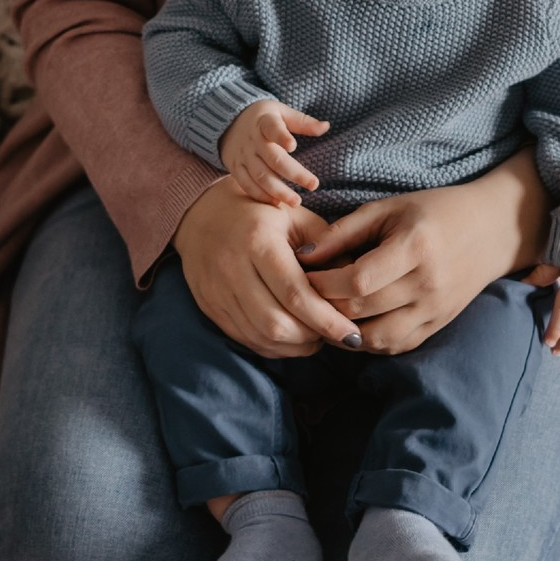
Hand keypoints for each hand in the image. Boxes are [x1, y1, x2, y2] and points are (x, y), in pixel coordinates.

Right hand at [172, 175, 363, 357]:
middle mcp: (233, 268)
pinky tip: (293, 337)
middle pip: (277, 323)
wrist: (201, 214)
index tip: (353, 335)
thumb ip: (329, 249)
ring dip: (295, 346)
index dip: (327, 320)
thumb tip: (358, 285)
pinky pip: (246, 340)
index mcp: (258, 240)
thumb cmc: (260, 214)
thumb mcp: (297, 217)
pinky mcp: (210, 307)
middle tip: (336, 335)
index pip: (296, 294)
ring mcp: (217, 291)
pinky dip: (274, 346)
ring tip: (317, 337)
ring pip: (261, 337)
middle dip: (313, 337)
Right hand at [219, 98, 328, 206]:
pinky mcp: (235, 168)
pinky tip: (276, 203)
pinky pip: (246, 184)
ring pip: (260, 176)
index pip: (272, 128)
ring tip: (296, 201)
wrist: (228, 122)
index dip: (281, 137)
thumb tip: (326, 126)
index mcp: (264, 122)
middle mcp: (252, 140)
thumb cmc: (263, 118)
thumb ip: (302, 122)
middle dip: (293, 173)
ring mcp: (243, 155)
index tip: (293, 146)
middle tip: (313, 185)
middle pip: (273, 159)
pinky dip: (260, 195)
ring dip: (278, 191)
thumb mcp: (281, 112)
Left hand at [295, 149, 547, 354]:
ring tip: (328, 312)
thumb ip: (344, 232)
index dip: (323, 283)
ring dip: (344, 331)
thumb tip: (302, 256)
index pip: (357, 281)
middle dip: (325, 306)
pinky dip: (368, 340)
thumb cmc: (434, 212)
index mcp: (415, 248)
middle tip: (307, 295)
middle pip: (361, 311)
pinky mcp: (438, 326)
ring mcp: (436, 310)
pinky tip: (355, 323)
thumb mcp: (389, 208)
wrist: (492, 229)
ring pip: (376, 339)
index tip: (305, 275)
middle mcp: (428, 285)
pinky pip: (395, 346)